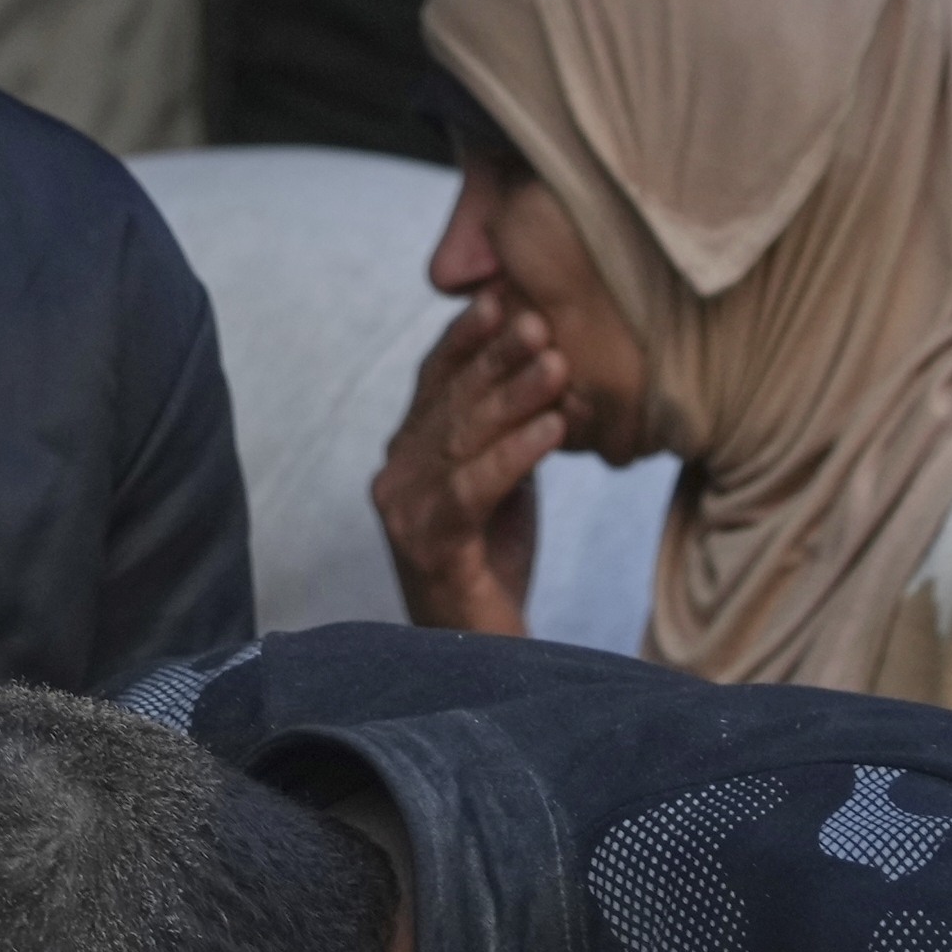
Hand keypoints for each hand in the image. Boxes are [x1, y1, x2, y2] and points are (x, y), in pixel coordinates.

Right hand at [372, 295, 563, 635]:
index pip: (434, 382)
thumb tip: (536, 366)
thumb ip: (500, 431)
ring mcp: (405, 515)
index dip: (465, 339)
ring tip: (556, 365)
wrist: (479, 653)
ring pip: (460, 441)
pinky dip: (516, 454)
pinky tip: (554, 430)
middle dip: (495, 358)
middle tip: (539, 321)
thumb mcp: (498, 482)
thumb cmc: (491, 565)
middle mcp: (395, 479)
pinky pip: (473, 489)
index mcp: (407, 456)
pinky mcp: (430, 549)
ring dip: (512, 398)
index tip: (501, 297)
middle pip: (448, 404)